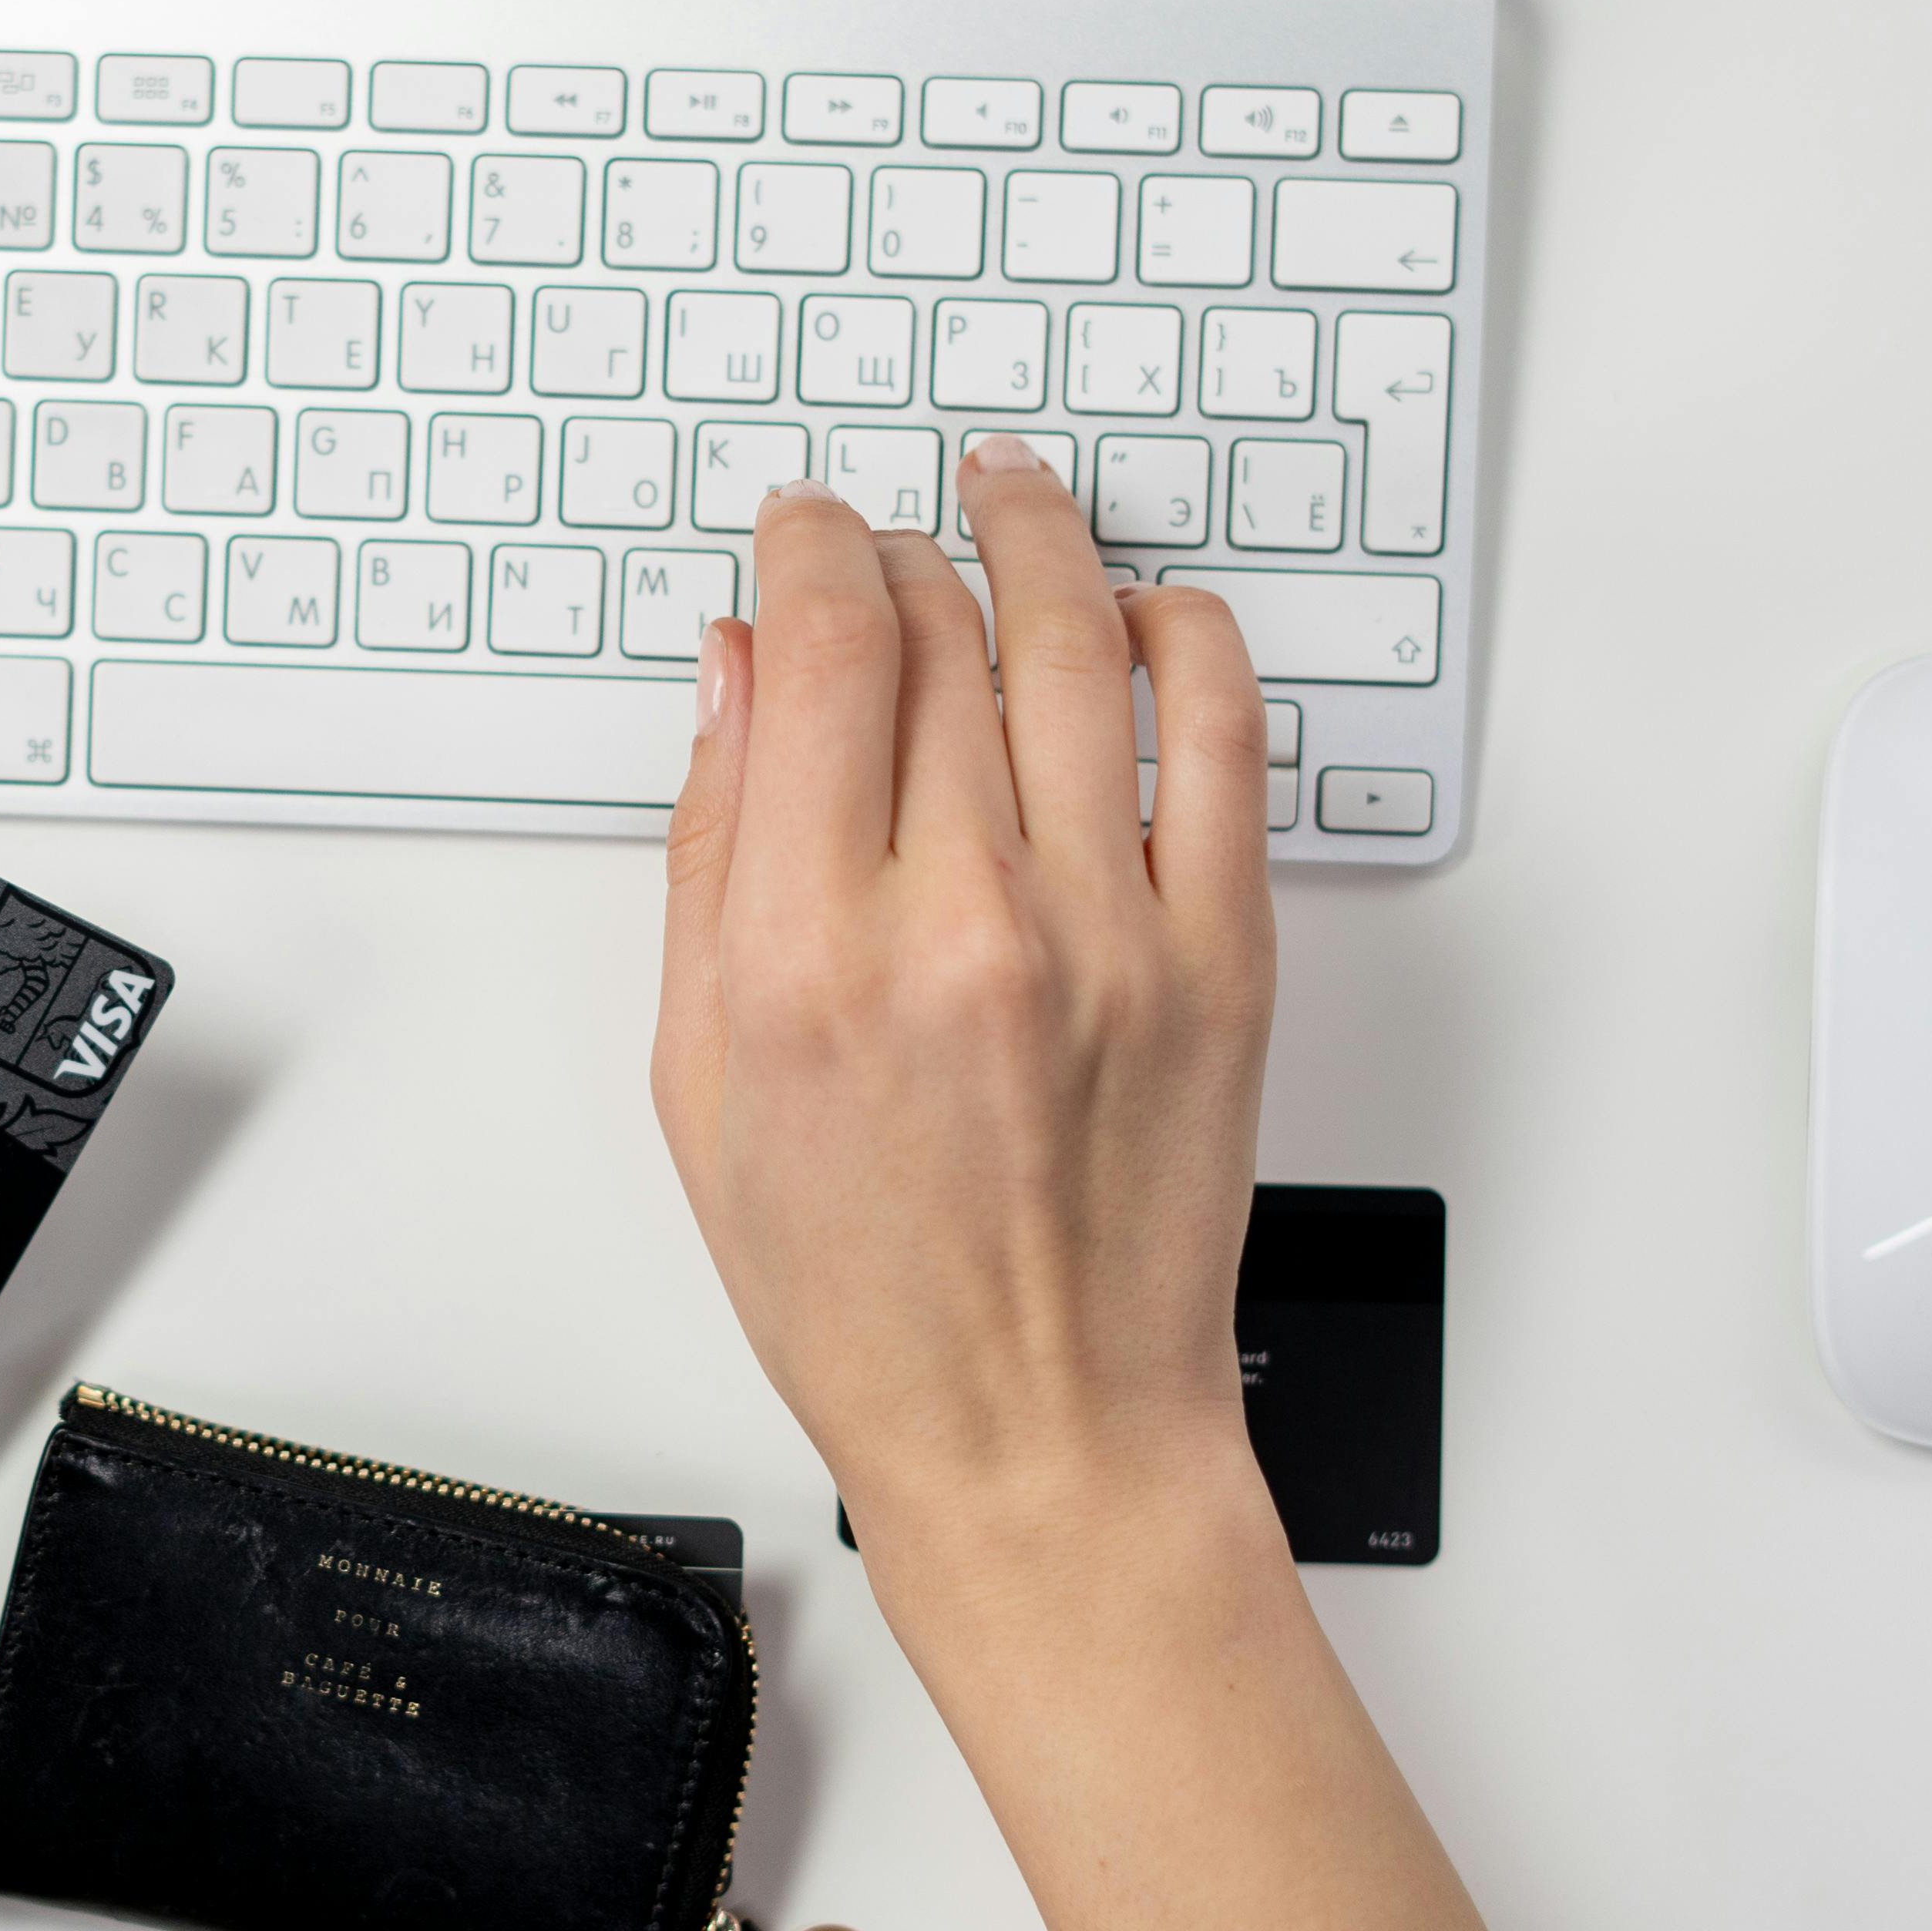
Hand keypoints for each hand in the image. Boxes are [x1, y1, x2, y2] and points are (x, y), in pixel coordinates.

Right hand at [653, 439, 1279, 1585]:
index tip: (801, 529)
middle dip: (899, 548)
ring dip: (1039, 538)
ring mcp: (1115, 933)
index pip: (822, 650)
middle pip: (942, 630)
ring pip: (1082, 646)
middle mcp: (964, 923)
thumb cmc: (865, 1295)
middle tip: (884, 538)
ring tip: (1010, 495)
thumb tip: (734, 675)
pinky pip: (1226, 736)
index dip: (809, 548)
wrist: (1042, 1435)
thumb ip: (710, 859)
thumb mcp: (705, 1086)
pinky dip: (1187, 638)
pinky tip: (1145, 612)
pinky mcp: (1226, 960)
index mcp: (809, 957)